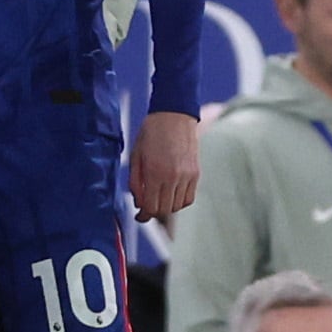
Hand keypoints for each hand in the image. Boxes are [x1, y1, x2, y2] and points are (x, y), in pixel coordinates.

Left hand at [130, 109, 199, 223]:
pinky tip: (172, 194)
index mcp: (154, 173)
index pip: (150, 207)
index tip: (139, 216)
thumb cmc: (151, 133)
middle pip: (164, 210)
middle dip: (153, 212)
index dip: (143, 216)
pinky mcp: (196, 173)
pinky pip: (189, 198)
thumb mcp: (135, 156)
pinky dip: (180, 201)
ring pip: (177, 206)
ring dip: (167, 207)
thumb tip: (139, 204)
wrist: (173, 115)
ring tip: (159, 198)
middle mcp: (172, 177)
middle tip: (146, 207)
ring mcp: (186, 176)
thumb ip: (135, 182)